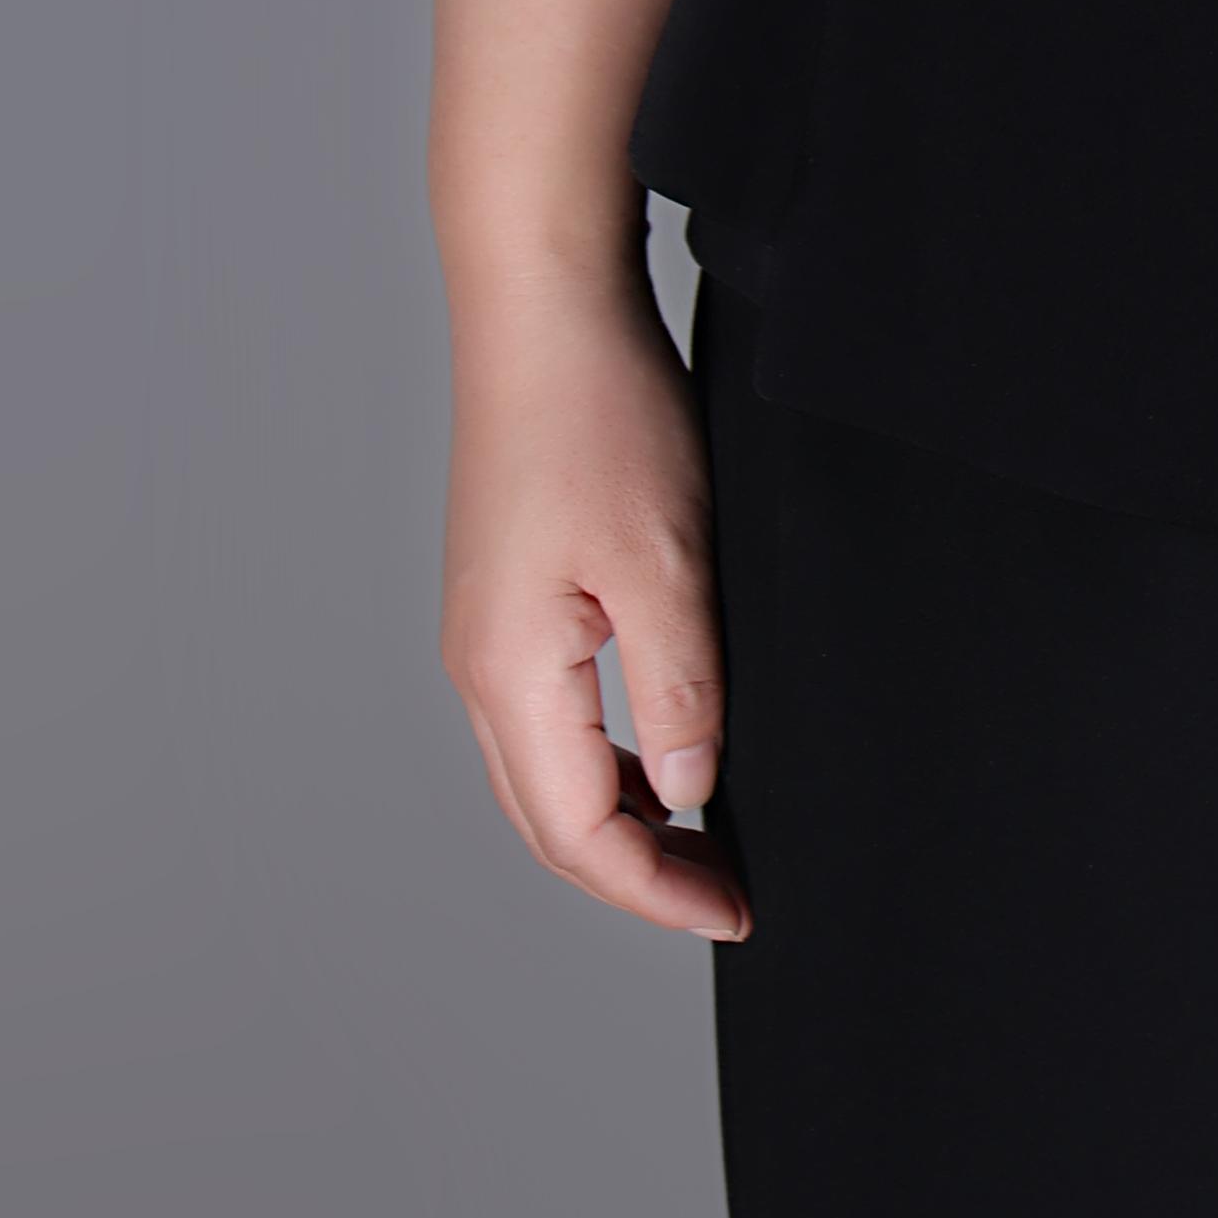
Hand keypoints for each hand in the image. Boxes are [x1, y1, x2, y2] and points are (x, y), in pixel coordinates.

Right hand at [439, 268, 747, 941]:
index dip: (659, 889)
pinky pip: (547, 719)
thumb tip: (692, 791)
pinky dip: (604, 761)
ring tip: (706, 838)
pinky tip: (664, 748)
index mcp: (510, 672)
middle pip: (550, 822)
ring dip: (621, 820)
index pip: (580, 834)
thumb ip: (681, 688)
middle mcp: (479, 666)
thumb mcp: (668, 559)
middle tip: (728, 892)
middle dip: (638, 873)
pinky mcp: (504, 596)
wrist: (542, 307)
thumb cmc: (600, 416)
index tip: (738, 909)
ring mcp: (484, 631)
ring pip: (544, 774)